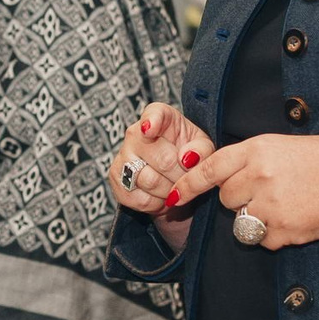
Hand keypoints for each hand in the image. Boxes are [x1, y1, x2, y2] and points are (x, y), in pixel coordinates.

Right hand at [109, 102, 217, 252]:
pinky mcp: (115, 180)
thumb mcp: (202, 148)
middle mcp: (135, 133)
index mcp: (160, 117)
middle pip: (164, 160)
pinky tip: (160, 196)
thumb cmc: (187, 154)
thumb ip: (202, 149)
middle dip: (182, 176)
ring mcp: (122, 156)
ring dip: (169, 192)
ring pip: (151, 182)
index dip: (151, 122)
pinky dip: (156, 204)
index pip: (154, 115)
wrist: (170, 177)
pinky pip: (140, 199)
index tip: (149, 130)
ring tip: (174, 187)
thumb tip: (188, 158)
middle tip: (187, 179)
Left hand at [186, 134, 318, 250]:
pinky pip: (264, 240)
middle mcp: (258, 175)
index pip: (210, 168)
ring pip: (242, 221)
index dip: (189, 185)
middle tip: (272, 191)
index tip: (173, 197)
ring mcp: (269, 204)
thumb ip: (251, 160)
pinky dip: (277, 235)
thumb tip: (224, 181)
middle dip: (241, 199)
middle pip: (226, 198)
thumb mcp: (283, 147)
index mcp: (257, 149)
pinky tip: (298, 219)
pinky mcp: (282, 230)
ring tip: (288, 205)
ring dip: (257, 218)